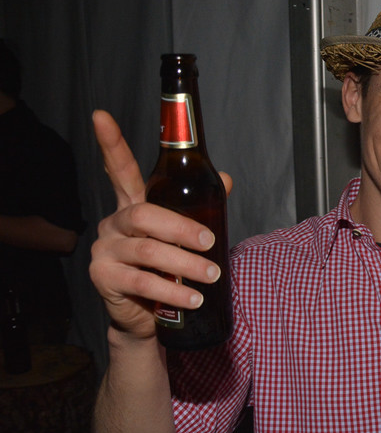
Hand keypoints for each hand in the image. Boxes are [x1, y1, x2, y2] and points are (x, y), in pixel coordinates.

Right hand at [89, 110, 232, 341]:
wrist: (147, 317)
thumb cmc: (169, 268)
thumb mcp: (185, 236)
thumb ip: (202, 207)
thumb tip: (227, 180)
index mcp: (131, 206)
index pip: (119, 170)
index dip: (110, 144)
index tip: (101, 116)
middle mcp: (113, 224)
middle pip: (144, 215)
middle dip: (182, 228)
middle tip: (210, 242)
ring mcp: (105, 250)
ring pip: (147, 250)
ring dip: (185, 264)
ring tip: (211, 275)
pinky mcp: (103, 279)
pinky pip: (142, 282)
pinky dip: (172, 289)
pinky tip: (193, 297)